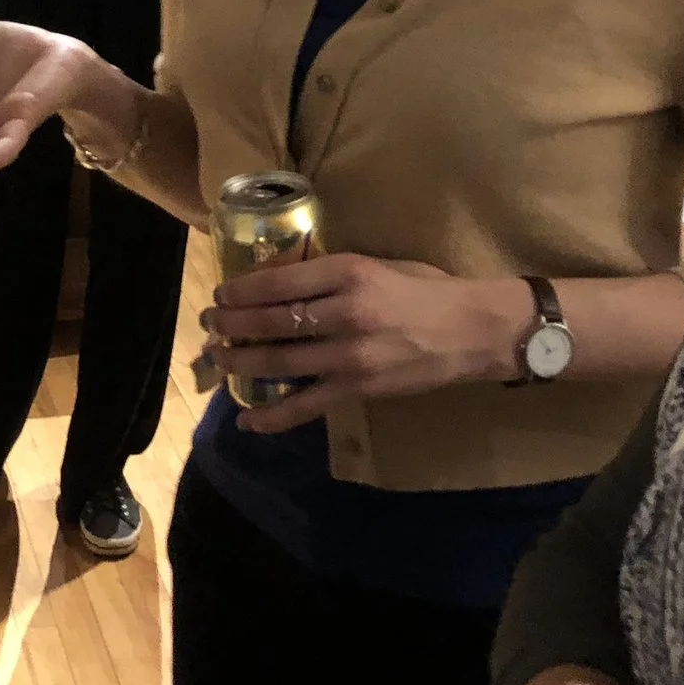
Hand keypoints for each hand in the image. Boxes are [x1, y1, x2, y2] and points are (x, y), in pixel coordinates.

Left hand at [202, 253, 528, 431]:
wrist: (474, 330)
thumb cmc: (428, 289)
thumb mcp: (379, 264)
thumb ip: (333, 274)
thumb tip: (283, 280)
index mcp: (349, 272)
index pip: (279, 281)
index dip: (242, 290)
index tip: (221, 293)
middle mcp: (345, 312)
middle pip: (272, 320)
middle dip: (232, 324)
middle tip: (209, 324)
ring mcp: (350, 355)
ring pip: (280, 361)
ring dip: (241, 362)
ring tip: (217, 358)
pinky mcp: (359, 388)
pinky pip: (307, 405)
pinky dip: (273, 416)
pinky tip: (247, 420)